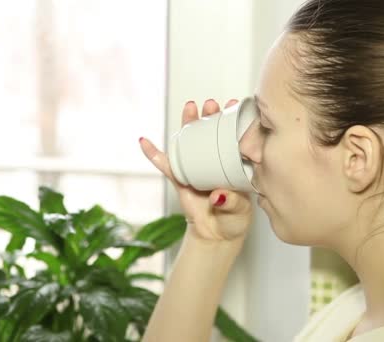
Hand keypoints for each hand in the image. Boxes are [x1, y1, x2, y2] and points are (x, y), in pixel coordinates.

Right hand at [139, 99, 253, 241]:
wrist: (217, 236)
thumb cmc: (234, 219)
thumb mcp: (239, 211)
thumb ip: (231, 203)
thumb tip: (217, 195)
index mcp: (234, 164)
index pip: (234, 137)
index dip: (234, 121)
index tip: (235, 105)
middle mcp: (215, 161)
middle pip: (210, 133)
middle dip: (210, 116)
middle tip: (210, 104)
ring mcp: (196, 167)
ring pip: (190, 142)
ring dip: (188, 124)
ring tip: (190, 108)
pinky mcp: (180, 179)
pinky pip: (166, 165)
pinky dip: (154, 154)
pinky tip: (144, 142)